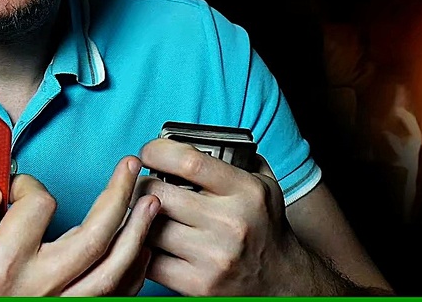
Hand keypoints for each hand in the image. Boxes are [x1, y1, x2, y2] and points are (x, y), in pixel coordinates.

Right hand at [0, 156, 160, 295]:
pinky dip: (132, 273)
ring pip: (114, 271)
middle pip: (95, 236)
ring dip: (138, 232)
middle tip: (131, 167)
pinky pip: (111, 299)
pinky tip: (139, 249)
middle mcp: (36, 291)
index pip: (36, 206)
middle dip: (119, 194)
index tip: (14, 189)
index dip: (27, 185)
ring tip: (149, 202)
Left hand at [138, 139, 305, 295]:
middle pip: (159, 195)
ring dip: (138, 217)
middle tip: (140, 184)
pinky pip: (151, 261)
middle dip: (141, 185)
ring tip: (142, 211)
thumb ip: (234, 156)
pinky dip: (143, 249)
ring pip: (149, 228)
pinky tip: (149, 240)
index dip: (158, 152)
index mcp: (245, 191)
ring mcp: (214, 257)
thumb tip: (190, 136)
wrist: (283, 282)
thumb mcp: (263, 183)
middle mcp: (230, 223)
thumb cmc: (265, 226)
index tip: (148, 153)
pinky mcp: (199, 285)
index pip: (188, 162)